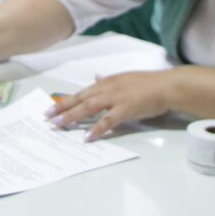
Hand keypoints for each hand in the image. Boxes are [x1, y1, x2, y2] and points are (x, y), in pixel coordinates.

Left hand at [45, 70, 173, 140]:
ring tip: (60, 125)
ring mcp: (116, 98)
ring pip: (89, 107)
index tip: (51, 107)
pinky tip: (87, 137)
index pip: (81, 92)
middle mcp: (107, 88)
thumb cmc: (147, 84)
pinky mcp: (126, 109)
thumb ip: (108, 81)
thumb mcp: (123, 79)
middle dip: (62, 108)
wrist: (166, 86)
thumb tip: (96, 78)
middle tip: (48, 117)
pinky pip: (108, 121)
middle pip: (80, 99)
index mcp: (106, 82)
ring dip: (73, 116)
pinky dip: (97, 129)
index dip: (66, 100)